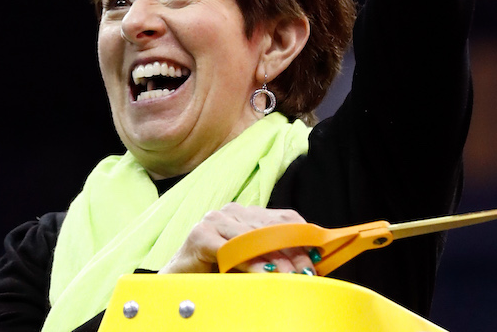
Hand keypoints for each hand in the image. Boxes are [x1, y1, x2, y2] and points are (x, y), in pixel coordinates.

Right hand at [159, 203, 318, 274]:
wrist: (177, 284)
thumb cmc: (215, 275)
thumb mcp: (250, 263)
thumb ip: (272, 259)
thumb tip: (306, 266)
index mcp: (245, 214)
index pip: (282, 217)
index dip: (302, 234)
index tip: (319, 254)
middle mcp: (231, 212)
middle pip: (270, 228)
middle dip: (292, 250)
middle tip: (309, 270)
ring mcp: (214, 220)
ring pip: (253, 238)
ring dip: (276, 259)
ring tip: (292, 276)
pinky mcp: (200, 235)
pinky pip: (232, 249)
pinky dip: (250, 263)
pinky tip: (265, 275)